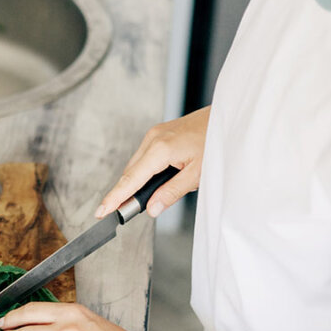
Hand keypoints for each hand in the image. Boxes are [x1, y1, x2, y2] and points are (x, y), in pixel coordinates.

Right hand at [95, 106, 209, 218]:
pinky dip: (144, 171)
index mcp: (160, 149)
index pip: (130, 180)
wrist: (229, 117)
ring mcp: (155, 134)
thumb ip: (171, 193)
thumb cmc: (217, 142)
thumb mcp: (197, 174)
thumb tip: (152, 209)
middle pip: (130, 173)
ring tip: (142, 200)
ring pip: (136, 165)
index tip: (102, 212)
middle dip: (124, 194)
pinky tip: (154, 182)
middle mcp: (152, 138)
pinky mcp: (160, 133)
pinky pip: (145, 156)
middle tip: (125, 213)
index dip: (114, 198)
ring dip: (136, 183)